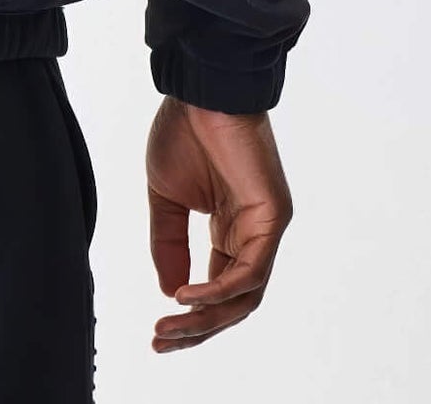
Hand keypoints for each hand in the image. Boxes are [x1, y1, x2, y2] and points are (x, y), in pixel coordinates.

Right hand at [145, 98, 291, 351]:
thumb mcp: (166, 196)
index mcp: (229, 230)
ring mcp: (265, 227)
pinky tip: (186, 295)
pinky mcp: (272, 217)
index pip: (217, 289)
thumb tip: (170, 291)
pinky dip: (218, 289)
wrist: (199, 89)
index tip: (157, 333)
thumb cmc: (185, 130)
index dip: (190, 316)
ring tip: (169, 326)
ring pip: (244, 295)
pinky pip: (250, 270)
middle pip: (232, 302)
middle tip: (160, 341)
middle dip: (196, 329)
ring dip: (206, 317)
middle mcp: (252, 234)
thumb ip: (169, 243)